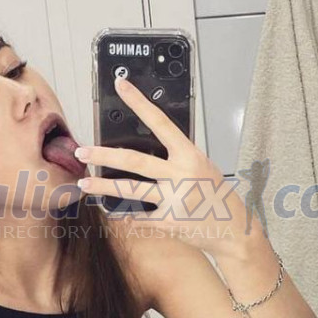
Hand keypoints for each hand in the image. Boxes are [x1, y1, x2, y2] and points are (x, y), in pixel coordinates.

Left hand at [76, 75, 244, 255]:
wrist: (234, 231)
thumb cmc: (216, 195)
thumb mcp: (201, 167)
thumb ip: (176, 157)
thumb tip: (145, 145)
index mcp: (190, 155)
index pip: (160, 121)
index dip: (139, 102)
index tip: (121, 86)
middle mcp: (181, 175)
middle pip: (134, 160)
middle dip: (104, 155)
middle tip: (83, 151)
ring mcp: (174, 199)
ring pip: (130, 190)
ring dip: (103, 186)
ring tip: (85, 183)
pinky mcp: (168, 222)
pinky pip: (139, 215)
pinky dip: (126, 213)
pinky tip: (116, 211)